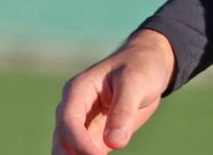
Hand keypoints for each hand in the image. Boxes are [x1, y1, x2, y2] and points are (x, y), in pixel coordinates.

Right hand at [52, 29, 174, 153]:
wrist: (151, 65)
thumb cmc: (141, 67)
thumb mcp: (135, 82)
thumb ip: (124, 111)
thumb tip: (114, 143)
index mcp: (78, 90)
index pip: (69, 121)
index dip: (79, 142)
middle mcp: (74, 108)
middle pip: (62, 139)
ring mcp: (82, 123)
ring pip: (68, 149)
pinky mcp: (94, 136)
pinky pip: (86, 154)